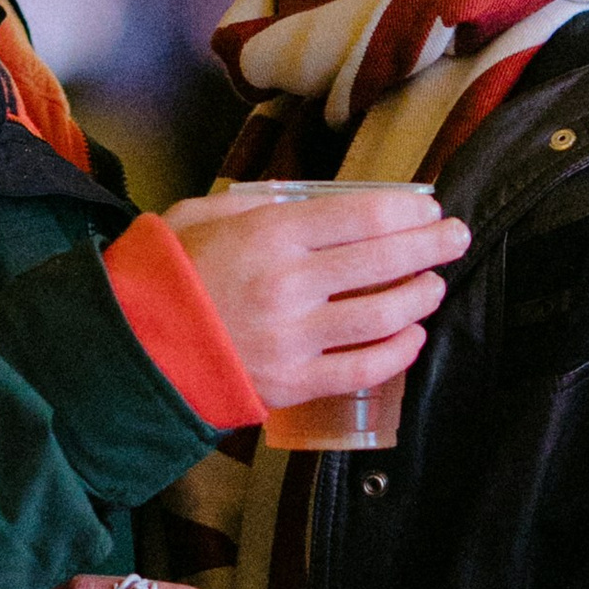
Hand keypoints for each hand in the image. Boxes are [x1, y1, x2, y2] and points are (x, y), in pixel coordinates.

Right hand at [161, 183, 467, 409]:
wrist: (132, 349)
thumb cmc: (166, 274)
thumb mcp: (201, 214)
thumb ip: (259, 205)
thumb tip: (315, 204)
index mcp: (270, 236)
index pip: (362, 217)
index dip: (406, 211)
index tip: (428, 207)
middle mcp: (291, 286)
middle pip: (384, 261)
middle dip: (431, 245)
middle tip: (456, 236)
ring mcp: (296, 339)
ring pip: (384, 316)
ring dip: (420, 295)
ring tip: (435, 283)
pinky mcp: (294, 384)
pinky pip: (363, 369)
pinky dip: (398, 352)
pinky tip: (412, 335)